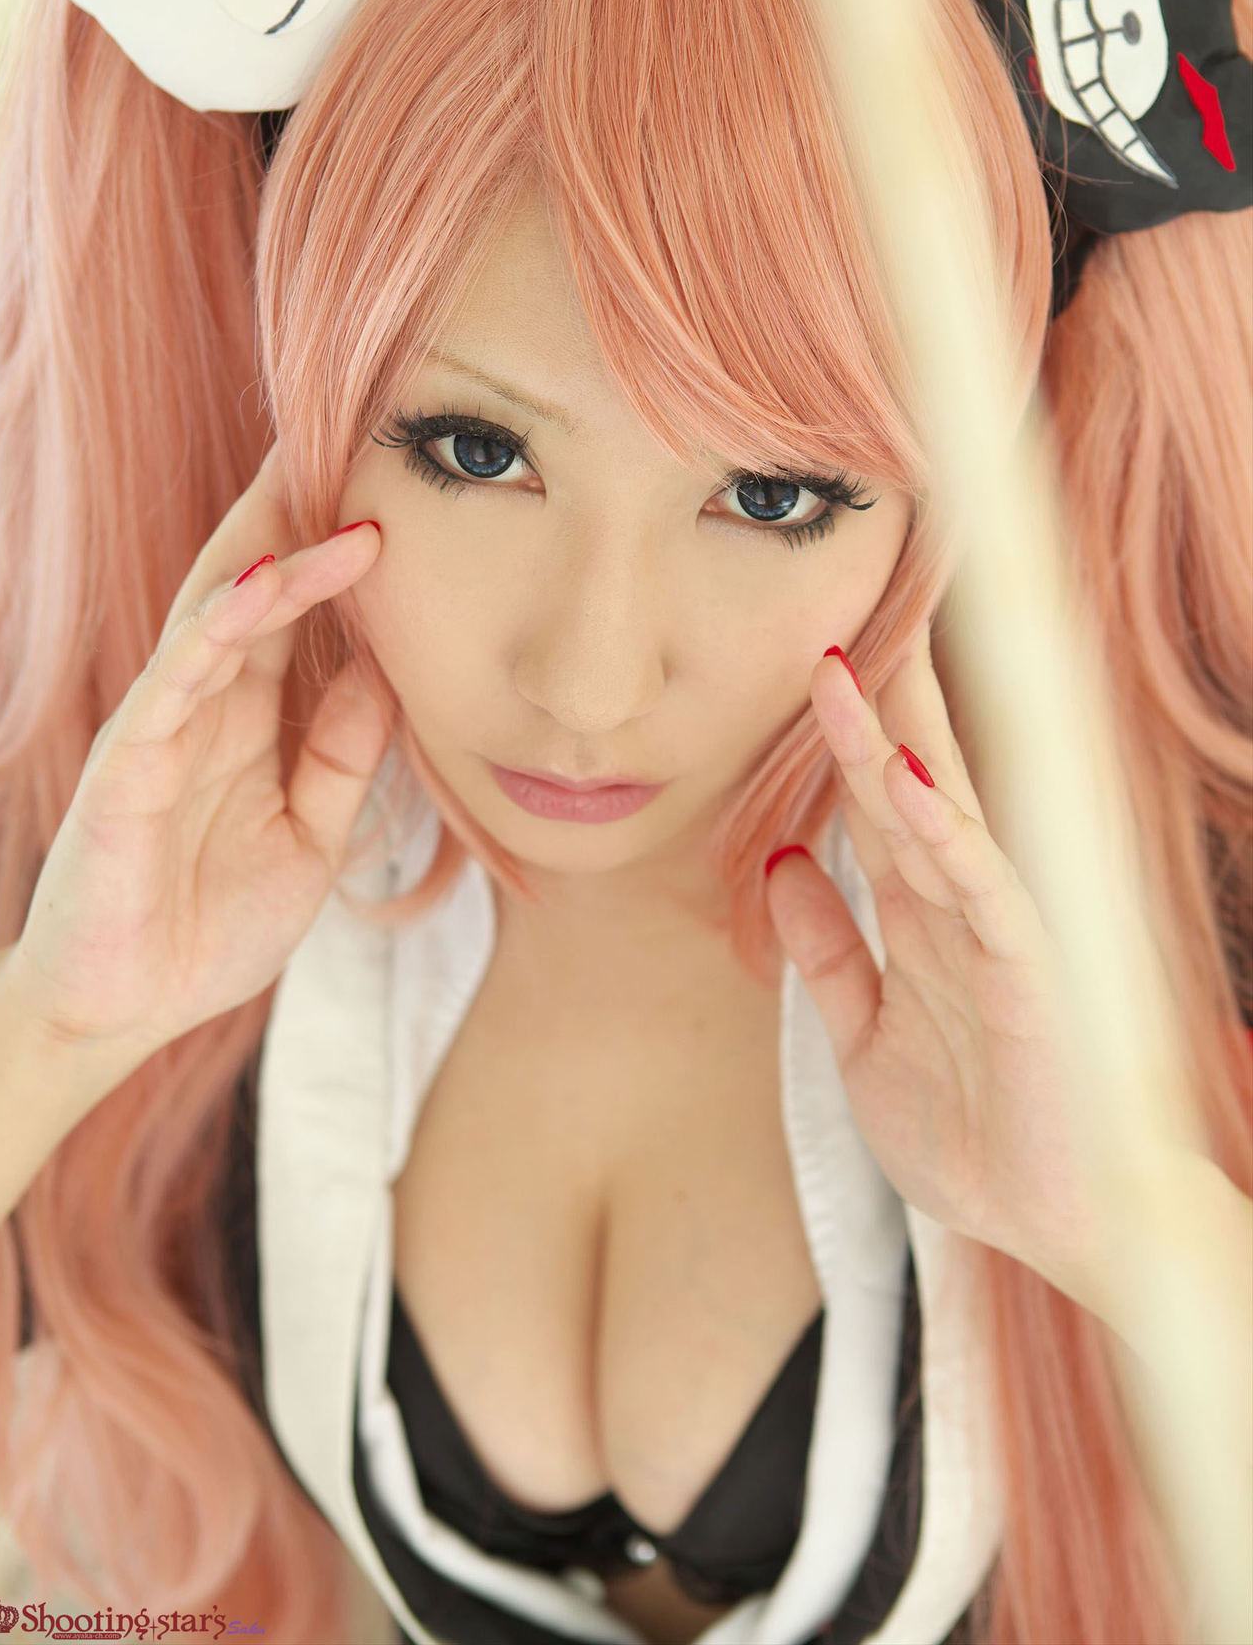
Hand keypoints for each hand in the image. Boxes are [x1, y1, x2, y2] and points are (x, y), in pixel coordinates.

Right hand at [3, 443, 391, 1064]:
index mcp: (245, 720)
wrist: (124, 1011)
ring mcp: (162, 728)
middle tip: (342, 435)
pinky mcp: (131, 764)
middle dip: (290, 514)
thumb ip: (342, 754)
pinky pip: (175, 681)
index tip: (385, 491)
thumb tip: (391, 673)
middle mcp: (203, 707)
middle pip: (248, 587)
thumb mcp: (309, 834)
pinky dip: (217, 629)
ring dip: (269, 553)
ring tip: (318, 489)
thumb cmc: (208, 924)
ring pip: (214, 616)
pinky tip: (259, 585)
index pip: (289, 614)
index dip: (333, 554)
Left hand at [764, 619, 1112, 1306]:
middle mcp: (957, 910)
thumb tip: (781, 859)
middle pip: (909, 785)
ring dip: (895, 742)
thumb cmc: (974, 1134)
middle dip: (877, 703)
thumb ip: (827, 948)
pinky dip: (945, 835)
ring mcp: (996, 935)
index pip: (877, 804)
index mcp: (919, 919)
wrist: (1062, 1227)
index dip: (844, 734)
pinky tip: (907, 783)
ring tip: (853, 667)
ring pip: (940, 817)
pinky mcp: (1028, 975)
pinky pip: (982, 891)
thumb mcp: (863, 1036)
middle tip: (842, 617)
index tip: (814, 657)